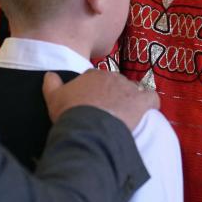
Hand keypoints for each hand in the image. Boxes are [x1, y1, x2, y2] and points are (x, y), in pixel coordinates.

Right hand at [42, 70, 159, 130]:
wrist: (88, 127)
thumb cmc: (70, 112)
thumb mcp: (53, 97)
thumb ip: (51, 83)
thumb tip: (49, 74)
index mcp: (94, 75)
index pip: (97, 77)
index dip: (95, 89)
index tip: (93, 100)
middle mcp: (113, 77)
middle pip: (116, 82)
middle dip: (114, 93)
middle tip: (108, 110)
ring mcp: (129, 89)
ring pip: (134, 89)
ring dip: (131, 98)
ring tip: (127, 112)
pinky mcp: (141, 102)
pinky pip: (152, 98)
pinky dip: (151, 103)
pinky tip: (148, 110)